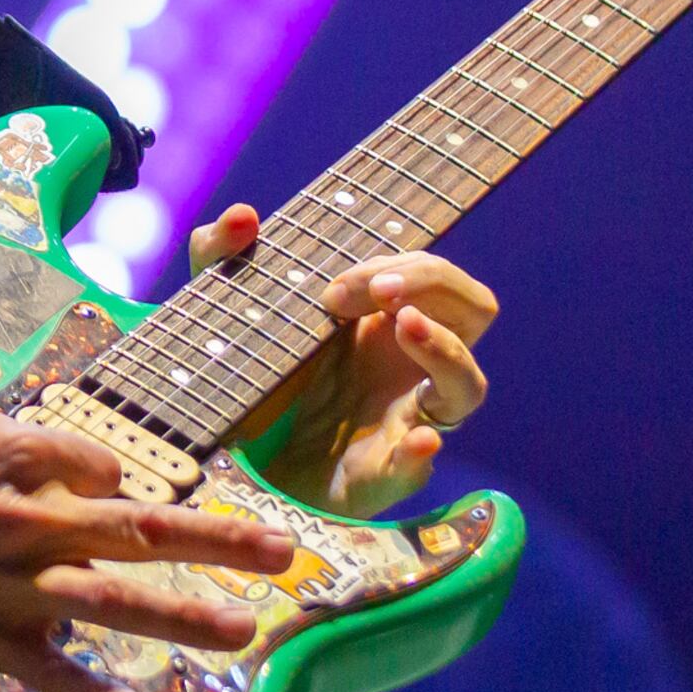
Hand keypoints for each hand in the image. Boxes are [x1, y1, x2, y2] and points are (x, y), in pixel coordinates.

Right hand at [0, 391, 313, 691]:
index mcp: (17, 457)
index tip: (141, 499)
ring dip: (184, 618)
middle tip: (284, 555)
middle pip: (142, 531)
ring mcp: (5, 582)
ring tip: (243, 631)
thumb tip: (50, 446)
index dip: (131, 483)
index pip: (104, 469)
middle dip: (221, 543)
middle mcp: (28, 519)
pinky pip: (42, 670)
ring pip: (113, 601)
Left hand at [190, 208, 495, 516]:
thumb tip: (242, 215)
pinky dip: (419, 455)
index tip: (339, 282)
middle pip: (473, 310)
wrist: (233, 465)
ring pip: (468, 385)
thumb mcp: (224, 308)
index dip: (406, 263)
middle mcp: (408, 365)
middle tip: (377, 292)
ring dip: (446, 350)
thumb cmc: (251, 375)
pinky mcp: (379, 476)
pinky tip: (418, 442)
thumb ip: (219, 254)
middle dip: (431, 285)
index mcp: (384, 321)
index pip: (434, 274)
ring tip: (404, 324)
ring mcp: (402, 419)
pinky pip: (418, 468)